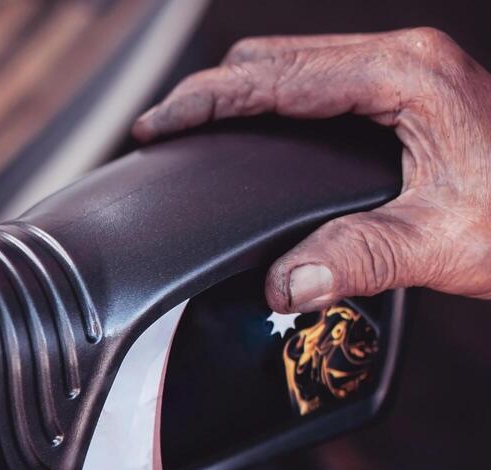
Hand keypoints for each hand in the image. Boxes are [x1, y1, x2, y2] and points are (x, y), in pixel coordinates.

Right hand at [133, 28, 490, 312]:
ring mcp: (412, 71)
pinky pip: (322, 83)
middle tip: (160, 136)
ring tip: (193, 136)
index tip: (155, 127)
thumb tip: (280, 284)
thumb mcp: (440, 244)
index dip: (203, 102)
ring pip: (297, 65)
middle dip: (209, 93)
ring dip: (241, 96)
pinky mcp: (414, 92)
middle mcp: (406, 60)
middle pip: (276, 58)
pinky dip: (274, 106)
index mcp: (405, 77)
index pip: (274, 78)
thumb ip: (353, 260)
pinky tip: (254, 140)